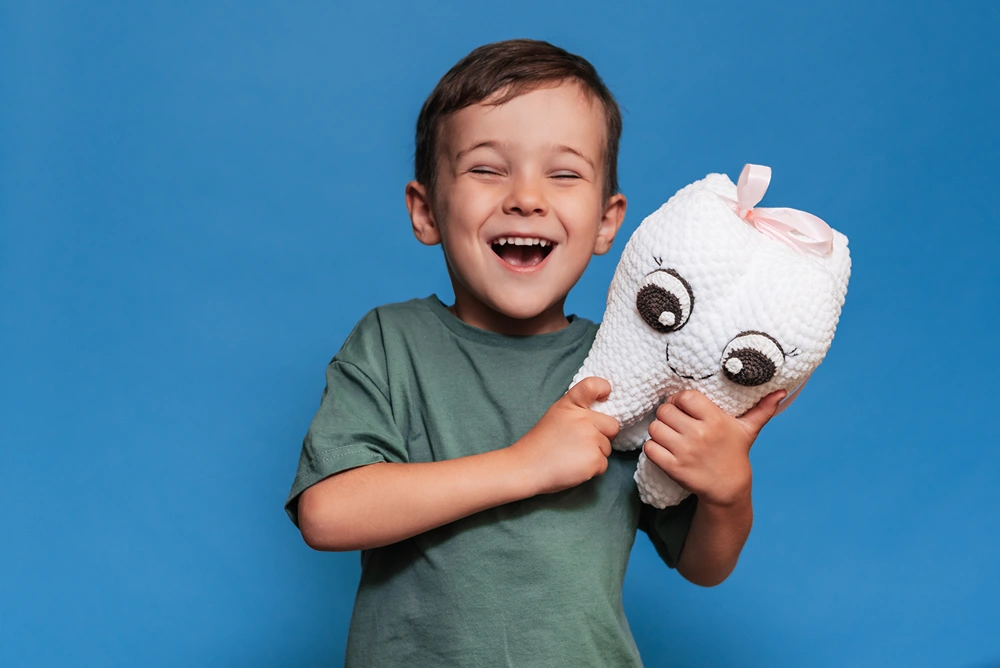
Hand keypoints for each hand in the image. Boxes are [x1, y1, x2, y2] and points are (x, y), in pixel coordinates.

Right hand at [509, 377, 619, 494]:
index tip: (604, 396)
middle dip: (603, 436)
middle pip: (612, 425)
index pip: (593, 386)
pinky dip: (592, 469)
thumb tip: (598, 416)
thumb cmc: (539, 445)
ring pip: (607, 447)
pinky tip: (574, 468)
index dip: (603, 388)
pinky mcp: (594, 459)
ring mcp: (590, 438)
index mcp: (571, 404)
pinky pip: (603, 464)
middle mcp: (583, 418)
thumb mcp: (555, 416)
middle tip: (580, 443)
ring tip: (572, 457)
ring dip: (595, 454)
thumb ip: (576, 412)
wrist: (526, 468)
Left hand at [643, 389, 785, 506]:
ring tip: (669, 435)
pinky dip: (653, 448)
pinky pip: (650, 448)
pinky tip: (663, 449)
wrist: (728, 489)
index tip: (683, 407)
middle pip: (665, 411)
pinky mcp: (673, 468)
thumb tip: (782, 391)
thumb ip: (762, 409)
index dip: (680, 400)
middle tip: (675, 421)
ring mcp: (685, 452)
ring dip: (658, 431)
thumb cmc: (734, 453)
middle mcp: (699, 434)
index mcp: (715, 420)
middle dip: (667, 414)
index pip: (685, 397)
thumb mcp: (748, 430)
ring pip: (655, 428)